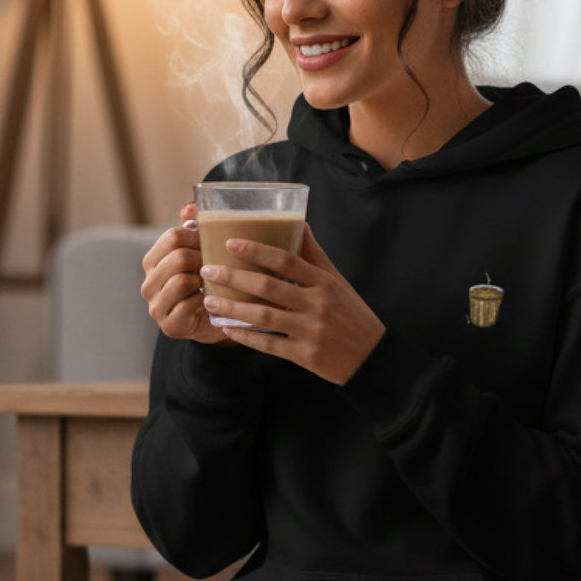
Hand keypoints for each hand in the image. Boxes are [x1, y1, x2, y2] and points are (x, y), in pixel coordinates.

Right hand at [140, 204, 229, 345]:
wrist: (213, 322)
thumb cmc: (207, 285)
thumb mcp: (200, 255)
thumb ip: (192, 231)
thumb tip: (190, 206)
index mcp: (152, 261)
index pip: (172, 236)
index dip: (198, 237)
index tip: (212, 244)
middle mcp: (148, 284)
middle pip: (177, 257)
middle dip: (203, 259)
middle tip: (218, 264)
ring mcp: (156, 306)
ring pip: (181, 280)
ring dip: (203, 281)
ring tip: (214, 283)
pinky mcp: (169, 326)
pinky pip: (188, 305)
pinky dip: (204, 302)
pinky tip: (212, 302)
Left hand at [200, 224, 384, 384]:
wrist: (372, 357)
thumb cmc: (352, 315)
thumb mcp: (337, 281)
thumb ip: (314, 255)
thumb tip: (298, 223)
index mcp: (323, 282)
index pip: (286, 260)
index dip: (256, 250)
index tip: (230, 243)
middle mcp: (316, 304)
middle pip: (268, 286)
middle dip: (234, 277)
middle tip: (208, 270)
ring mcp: (310, 331)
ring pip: (264, 316)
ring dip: (233, 308)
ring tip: (210, 301)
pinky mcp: (305, 355)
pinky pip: (269, 345)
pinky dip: (246, 337)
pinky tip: (228, 329)